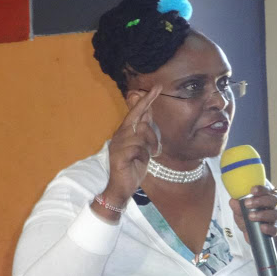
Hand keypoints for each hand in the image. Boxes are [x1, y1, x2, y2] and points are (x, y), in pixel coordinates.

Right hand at [102, 85, 161, 207]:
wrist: (121, 187)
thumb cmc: (133, 167)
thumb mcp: (143, 147)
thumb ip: (144, 131)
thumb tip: (148, 112)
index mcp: (125, 132)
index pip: (137, 112)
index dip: (147, 100)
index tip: (158, 87)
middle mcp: (120, 135)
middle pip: (140, 121)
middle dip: (150, 123)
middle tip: (156, 126)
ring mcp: (118, 144)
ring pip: (142, 135)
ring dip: (148, 148)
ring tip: (146, 158)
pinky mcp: (119, 154)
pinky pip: (138, 148)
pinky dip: (142, 156)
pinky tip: (137, 162)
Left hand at [229, 185, 276, 244]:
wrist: (252, 237)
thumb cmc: (247, 221)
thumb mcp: (239, 213)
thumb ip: (237, 207)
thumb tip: (233, 201)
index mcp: (264, 199)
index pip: (266, 191)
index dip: (261, 189)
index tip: (252, 190)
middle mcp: (271, 208)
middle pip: (273, 200)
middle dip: (260, 201)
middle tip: (247, 204)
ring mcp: (274, 220)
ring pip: (275, 214)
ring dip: (262, 214)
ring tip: (251, 216)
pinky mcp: (274, 231)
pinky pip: (276, 229)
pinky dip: (269, 228)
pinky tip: (262, 227)